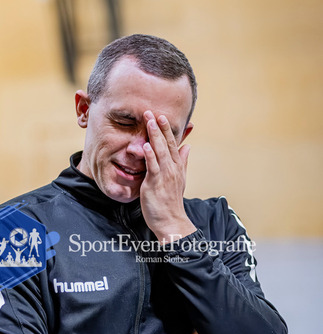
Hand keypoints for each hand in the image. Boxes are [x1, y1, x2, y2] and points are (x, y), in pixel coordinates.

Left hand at [140, 110, 195, 242]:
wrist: (171, 221)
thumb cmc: (171, 202)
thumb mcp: (179, 179)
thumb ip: (182, 162)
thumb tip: (187, 147)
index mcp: (177, 167)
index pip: (173, 144)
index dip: (167, 130)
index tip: (162, 116)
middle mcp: (172, 169)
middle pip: (167, 144)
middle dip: (160, 127)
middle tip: (153, 112)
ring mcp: (165, 175)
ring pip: (160, 152)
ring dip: (154, 136)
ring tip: (149, 121)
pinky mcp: (155, 183)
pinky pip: (153, 167)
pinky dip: (150, 155)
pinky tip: (145, 145)